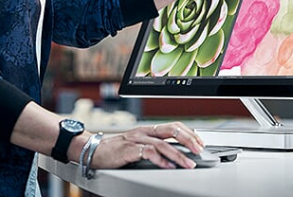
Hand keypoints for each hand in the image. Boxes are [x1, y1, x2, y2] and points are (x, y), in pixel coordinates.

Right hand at [89, 121, 204, 169]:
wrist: (93, 151)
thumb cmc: (116, 150)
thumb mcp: (138, 146)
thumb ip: (154, 147)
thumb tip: (175, 154)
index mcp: (149, 130)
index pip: (174, 126)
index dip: (189, 133)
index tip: (200, 143)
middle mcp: (144, 131)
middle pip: (172, 130)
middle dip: (189, 140)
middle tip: (199, 150)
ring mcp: (137, 139)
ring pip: (163, 144)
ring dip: (178, 155)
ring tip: (188, 163)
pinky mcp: (129, 149)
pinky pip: (148, 152)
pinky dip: (160, 160)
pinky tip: (168, 166)